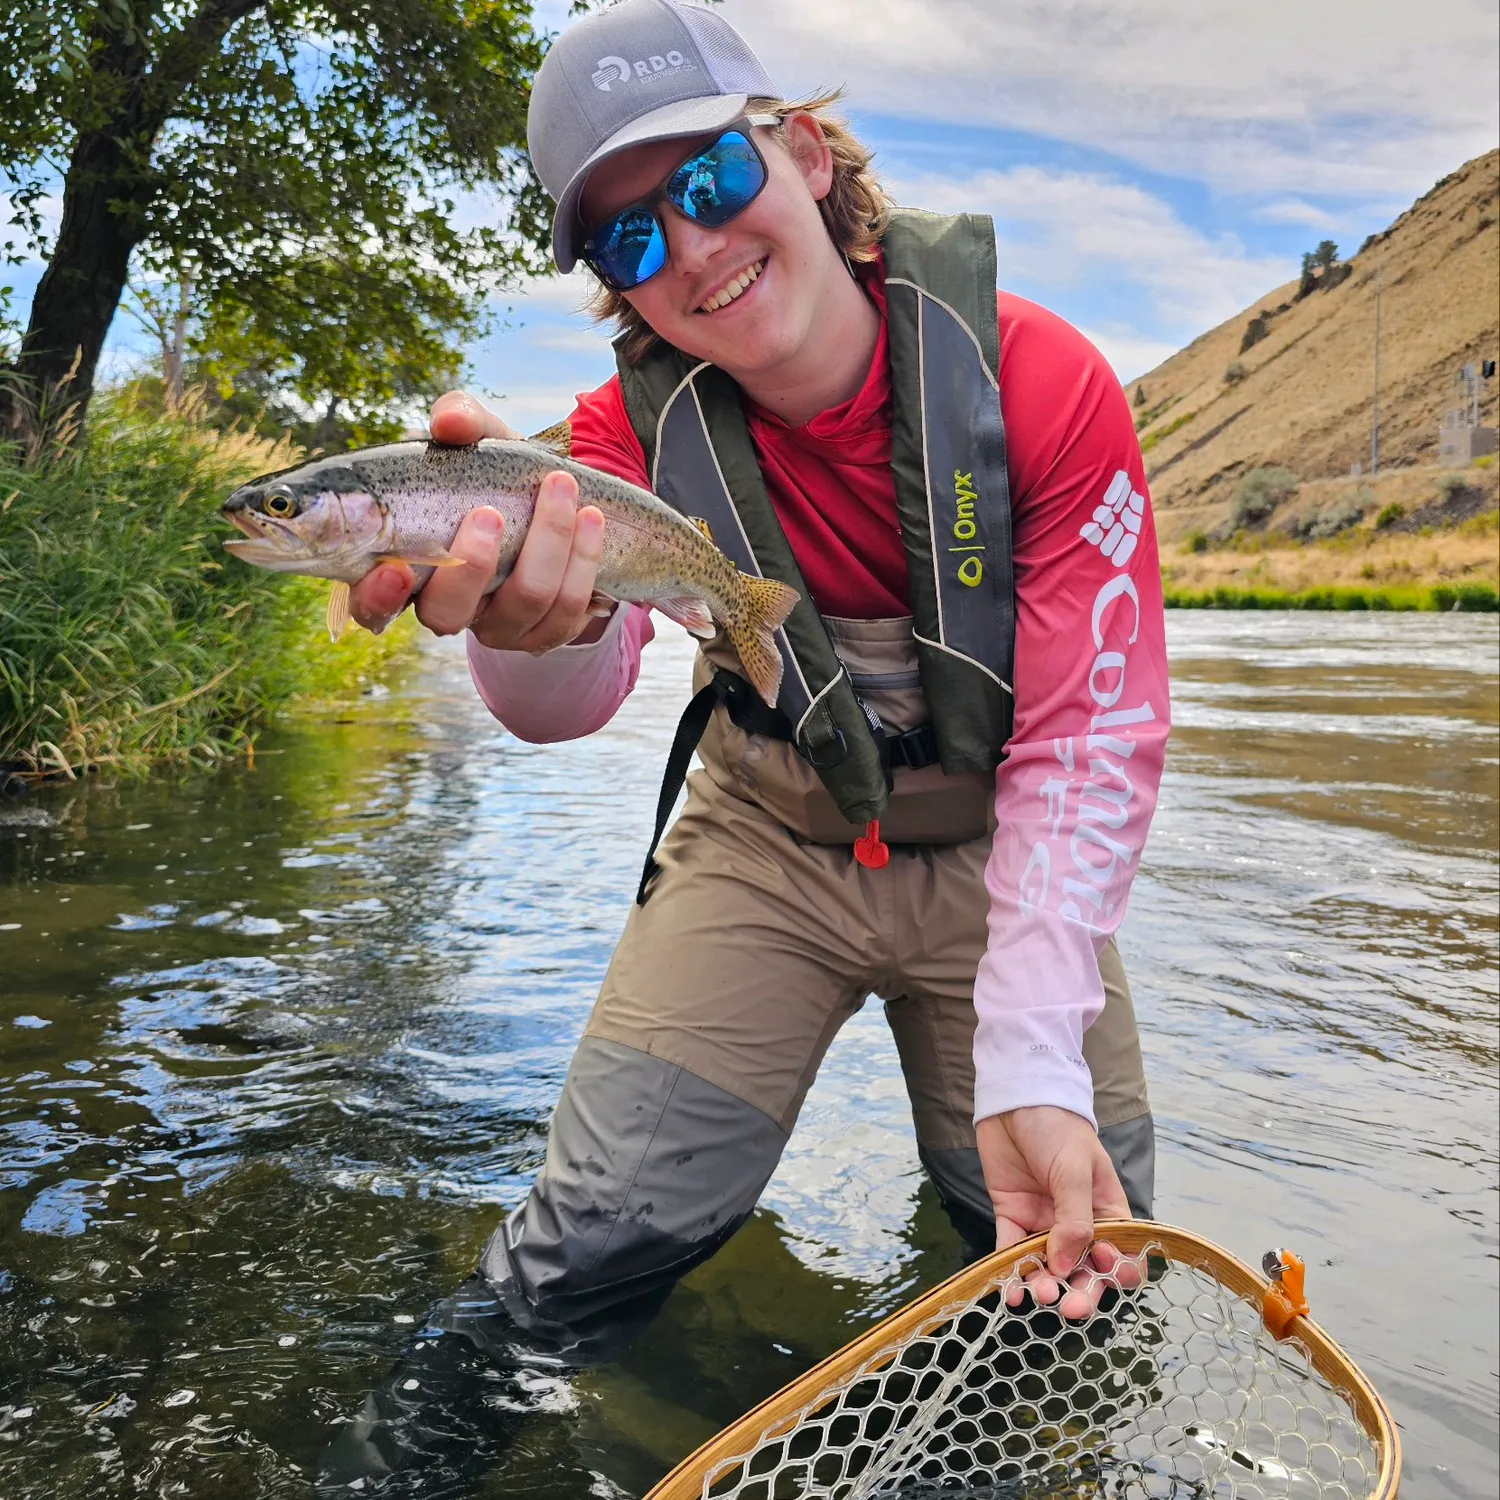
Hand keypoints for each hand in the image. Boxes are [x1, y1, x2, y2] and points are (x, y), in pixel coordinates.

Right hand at [348, 391, 609, 649]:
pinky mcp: (545, 632)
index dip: (377, 598)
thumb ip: (459, 420)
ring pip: (522, 604)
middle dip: (470, 565)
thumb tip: (449, 423)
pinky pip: (566, 612)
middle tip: (490, 513)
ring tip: (563, 487)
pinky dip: (583, 560)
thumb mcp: (477, 440)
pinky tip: (591, 520)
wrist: (559, 499)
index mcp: (408, 566)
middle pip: (447, 614)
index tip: (394, 567)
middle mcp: (448, 606)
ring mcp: (498, 626)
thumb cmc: (497, 473)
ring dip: (548, 544)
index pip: (373, 604)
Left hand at [976, 1106, 1137, 1318]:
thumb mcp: (1075, 1169)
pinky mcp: (1013, 1218)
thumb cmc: (1057, 1128)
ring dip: (1045, 1286)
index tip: (1102, 1273)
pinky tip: (1010, 1292)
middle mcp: (1077, 1224)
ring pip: (1048, 1267)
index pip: (1121, 1254)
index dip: (1116, 1272)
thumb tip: (1066, 1265)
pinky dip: (1011, 1274)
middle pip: (1084, 1271)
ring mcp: (1044, 1223)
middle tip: (1068, 1306)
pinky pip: (1013, 1253)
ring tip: (1036, 1294)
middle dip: (1079, 1292)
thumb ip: (1074, 1219)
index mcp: (1107, 1211)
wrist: (1015, 1100)